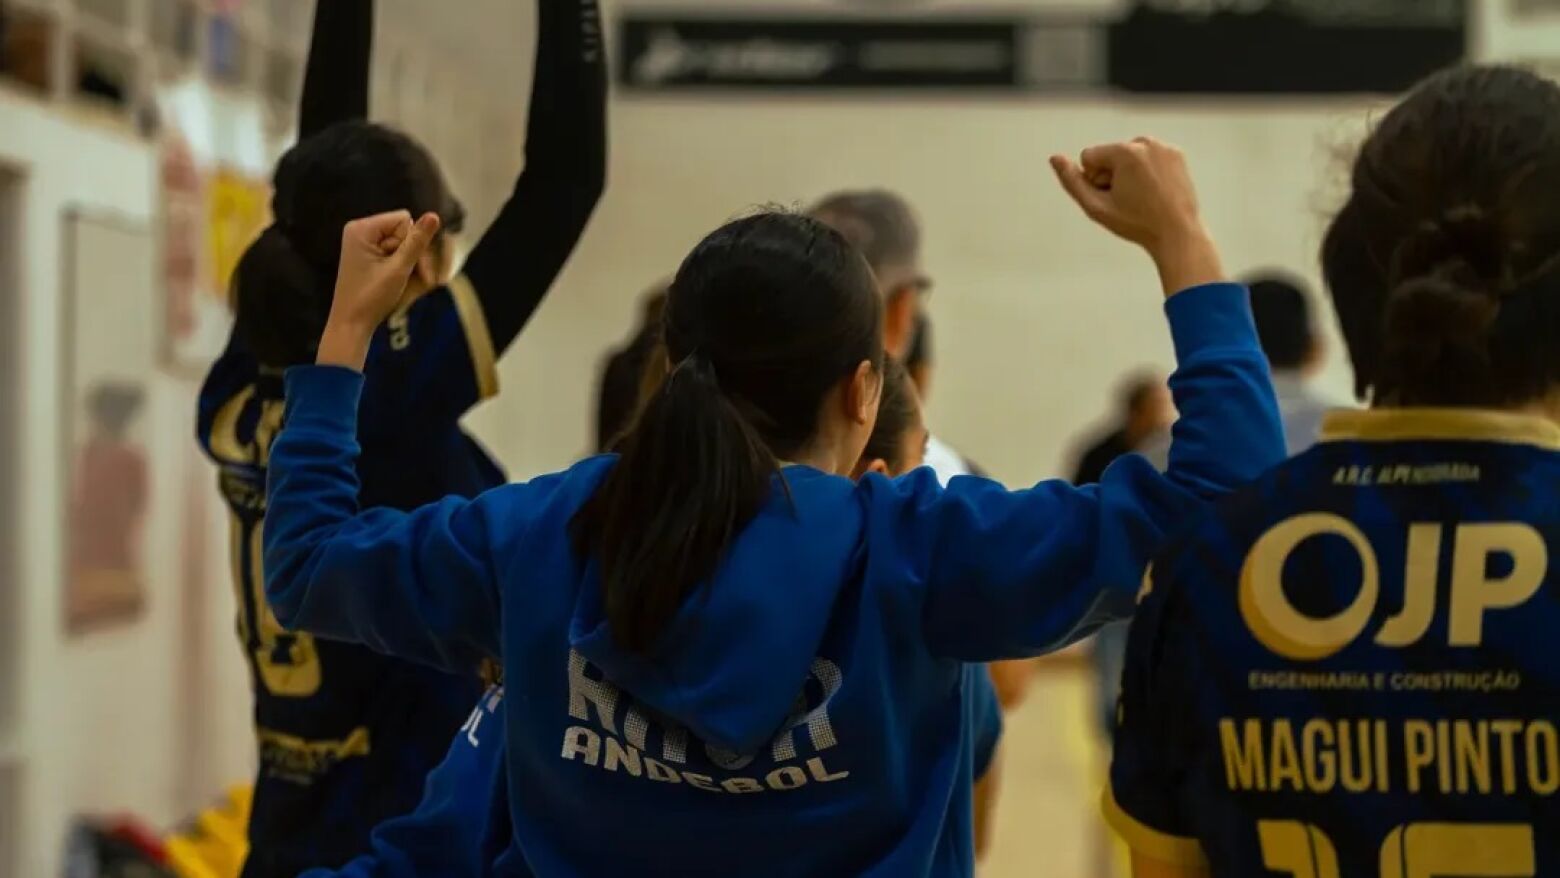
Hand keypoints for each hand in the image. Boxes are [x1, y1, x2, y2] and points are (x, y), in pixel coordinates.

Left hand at [317, 211, 440, 369]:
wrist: (351, 324)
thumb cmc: (372, 298)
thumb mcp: (398, 269)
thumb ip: (417, 242)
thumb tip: (434, 215)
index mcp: (362, 229)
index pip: (404, 219)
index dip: (413, 242)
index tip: (412, 267)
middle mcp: (360, 231)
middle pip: (404, 231)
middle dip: (414, 254)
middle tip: (422, 279)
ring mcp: (363, 243)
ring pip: (403, 244)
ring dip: (411, 263)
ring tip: (411, 283)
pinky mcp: (367, 255)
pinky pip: (395, 253)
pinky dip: (402, 267)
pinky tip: (400, 282)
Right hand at [1050, 138, 1223, 296]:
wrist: (1177, 233)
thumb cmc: (1137, 224)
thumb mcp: (1096, 207)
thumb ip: (1072, 182)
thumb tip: (1055, 159)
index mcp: (1125, 152)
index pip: (1089, 157)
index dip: (1094, 180)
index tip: (1112, 196)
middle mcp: (1145, 143)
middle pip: (1109, 155)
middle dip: (1112, 175)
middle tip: (1129, 200)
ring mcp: (1163, 147)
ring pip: (1128, 156)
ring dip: (1129, 173)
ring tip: (1142, 197)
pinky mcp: (1175, 154)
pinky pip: (1148, 157)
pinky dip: (1147, 171)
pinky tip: (1155, 191)